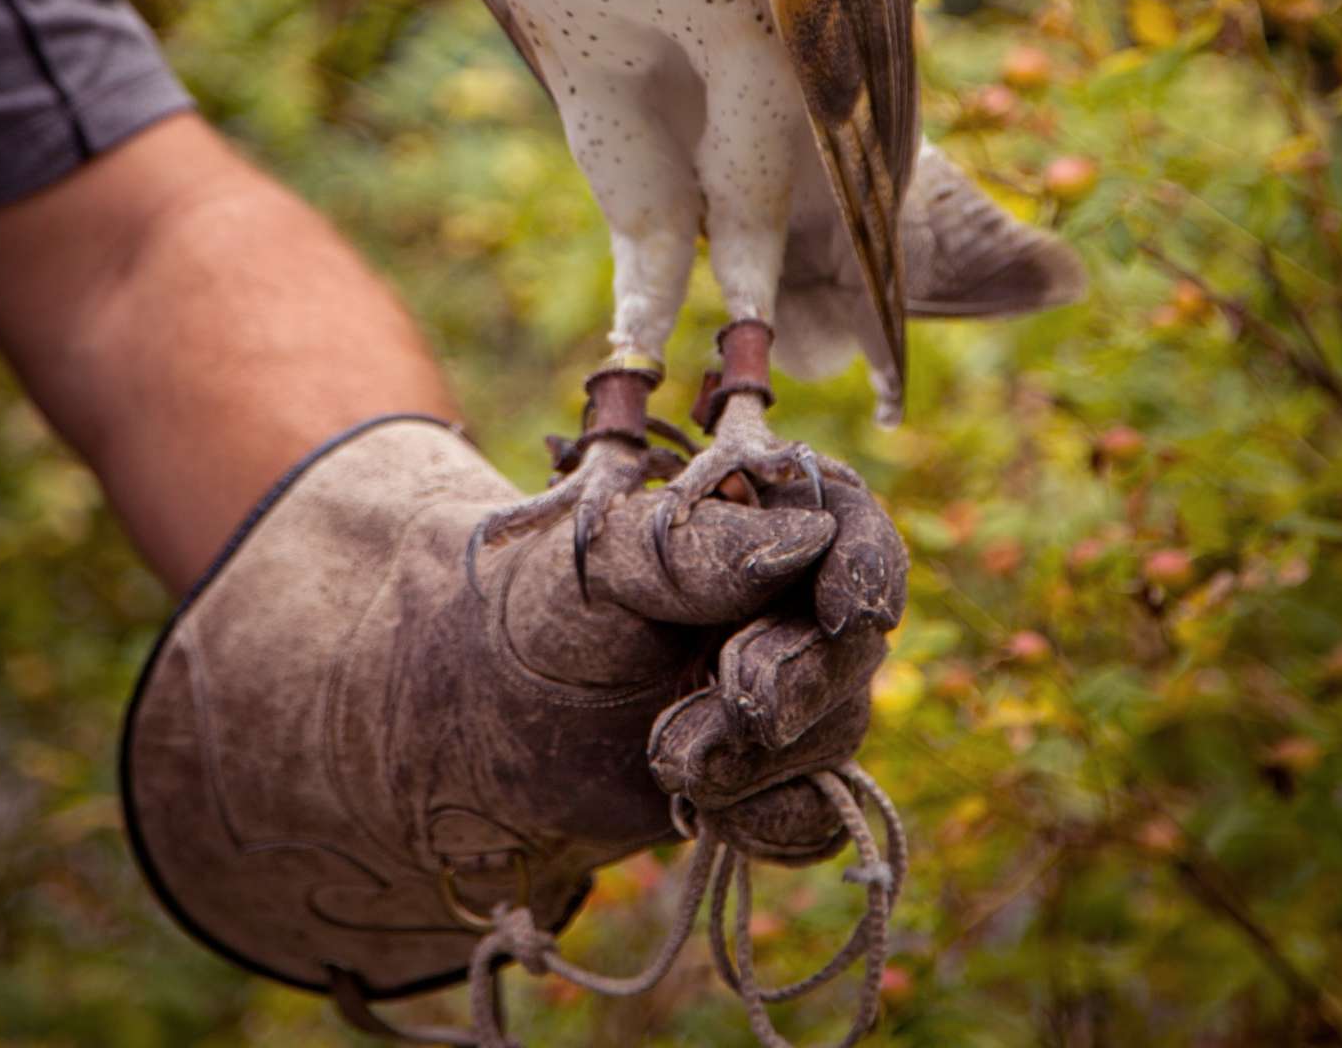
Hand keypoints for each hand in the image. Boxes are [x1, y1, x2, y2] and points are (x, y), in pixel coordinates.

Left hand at [122, 416, 905, 1005]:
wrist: (475, 730)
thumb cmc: (532, 614)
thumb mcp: (595, 564)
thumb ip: (693, 547)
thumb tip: (806, 534)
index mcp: (750, 522)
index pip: (846, 521)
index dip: (866, 563)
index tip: (846, 612)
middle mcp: (782, 605)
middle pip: (849, 638)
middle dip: (797, 676)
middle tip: (731, 697)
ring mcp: (782, 694)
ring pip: (836, 728)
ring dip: (762, 753)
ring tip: (667, 753)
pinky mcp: (765, 781)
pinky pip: (815, 813)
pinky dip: (775, 821)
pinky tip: (709, 811)